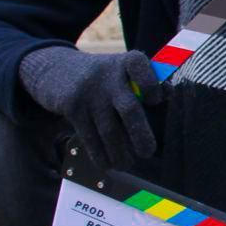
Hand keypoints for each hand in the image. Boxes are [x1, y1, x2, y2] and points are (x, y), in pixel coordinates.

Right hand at [18, 47, 159, 170]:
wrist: (57, 70)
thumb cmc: (105, 77)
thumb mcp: (123, 71)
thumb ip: (147, 81)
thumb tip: (168, 93)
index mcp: (126, 62)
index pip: (141, 66)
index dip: (151, 85)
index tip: (155, 100)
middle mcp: (107, 74)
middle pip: (129, 108)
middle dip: (140, 135)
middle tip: (147, 152)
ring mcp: (88, 92)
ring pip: (109, 130)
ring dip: (120, 153)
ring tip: (127, 163)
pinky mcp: (72, 107)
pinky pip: (89, 137)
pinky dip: (100, 154)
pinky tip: (108, 164)